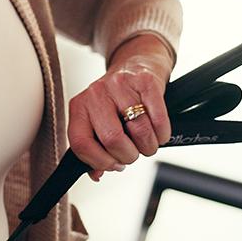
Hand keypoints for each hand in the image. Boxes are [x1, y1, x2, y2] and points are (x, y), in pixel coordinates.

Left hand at [67, 34, 173, 181]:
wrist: (135, 65)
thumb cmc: (115, 101)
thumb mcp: (97, 121)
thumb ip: (94, 149)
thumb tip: (97, 175)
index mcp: (79, 106)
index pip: (80, 144)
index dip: (100, 162)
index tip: (113, 164)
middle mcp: (96, 93)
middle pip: (111, 139)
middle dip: (128, 156)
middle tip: (133, 153)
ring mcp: (120, 85)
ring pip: (139, 131)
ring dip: (148, 147)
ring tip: (147, 142)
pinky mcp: (145, 81)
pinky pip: (158, 120)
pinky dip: (162, 134)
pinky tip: (158, 132)